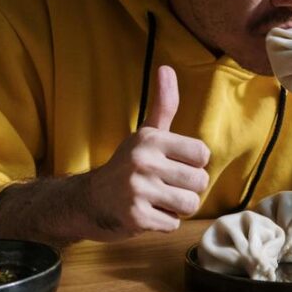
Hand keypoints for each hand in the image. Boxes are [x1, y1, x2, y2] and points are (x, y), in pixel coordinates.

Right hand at [80, 65, 210, 238]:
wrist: (88, 200)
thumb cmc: (127, 166)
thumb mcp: (146, 134)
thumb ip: (164, 104)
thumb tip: (167, 67)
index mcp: (151, 139)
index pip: (202, 154)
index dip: (192, 164)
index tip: (172, 166)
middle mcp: (143, 161)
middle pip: (199, 182)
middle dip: (186, 189)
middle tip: (163, 187)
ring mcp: (137, 190)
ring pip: (189, 204)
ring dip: (177, 208)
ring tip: (157, 200)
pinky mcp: (135, 217)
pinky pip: (173, 224)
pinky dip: (163, 223)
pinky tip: (146, 214)